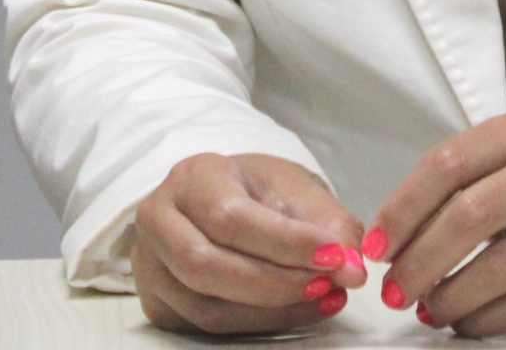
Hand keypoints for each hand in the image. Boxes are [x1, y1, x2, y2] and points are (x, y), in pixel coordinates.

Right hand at [129, 150, 367, 335]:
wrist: (219, 203)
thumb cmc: (258, 192)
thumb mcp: (296, 191)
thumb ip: (330, 226)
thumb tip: (354, 270)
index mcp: (191, 177)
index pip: (230, 216)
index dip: (284, 242)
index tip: (335, 256)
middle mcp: (159, 220)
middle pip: (207, 265)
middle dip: (276, 283)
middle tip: (330, 283)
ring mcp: (151, 267)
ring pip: (207, 307)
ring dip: (274, 311)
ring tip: (325, 297)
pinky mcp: (160, 305)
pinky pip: (209, 328)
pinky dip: (262, 324)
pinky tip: (301, 310)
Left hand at [373, 114, 505, 336]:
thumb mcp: (502, 160)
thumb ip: (451, 187)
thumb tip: (390, 241)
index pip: (448, 164)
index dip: (403, 209)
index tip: (376, 247)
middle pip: (471, 214)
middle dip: (421, 260)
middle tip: (393, 290)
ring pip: (501, 264)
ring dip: (452, 296)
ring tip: (426, 309)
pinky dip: (487, 318)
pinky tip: (464, 322)